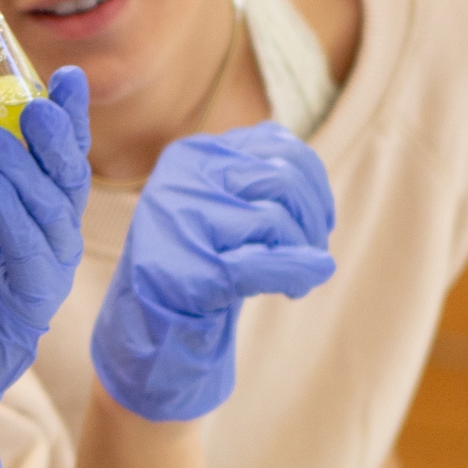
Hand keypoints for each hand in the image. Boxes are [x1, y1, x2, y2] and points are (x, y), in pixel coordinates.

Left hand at [0, 67, 90, 467]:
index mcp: (26, 210)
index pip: (53, 155)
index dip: (63, 116)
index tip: (64, 74)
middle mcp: (45, 236)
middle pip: (66, 175)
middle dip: (58, 134)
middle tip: (41, 97)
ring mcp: (44, 269)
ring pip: (54, 209)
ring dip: (28, 167)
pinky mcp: (33, 302)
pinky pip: (32, 250)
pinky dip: (15, 212)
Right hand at [89, 121, 335, 421]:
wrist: (148, 324)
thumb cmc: (196, 261)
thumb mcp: (221, 206)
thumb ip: (259, 180)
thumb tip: (312, 177)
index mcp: (192, 155)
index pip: (277, 143)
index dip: (314, 182)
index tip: (319, 217)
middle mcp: (182, 178)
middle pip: (283, 179)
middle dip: (313, 219)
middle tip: (313, 251)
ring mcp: (182, 223)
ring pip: (277, 220)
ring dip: (304, 253)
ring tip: (298, 280)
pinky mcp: (190, 271)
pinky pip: (265, 265)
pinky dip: (296, 274)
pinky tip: (300, 288)